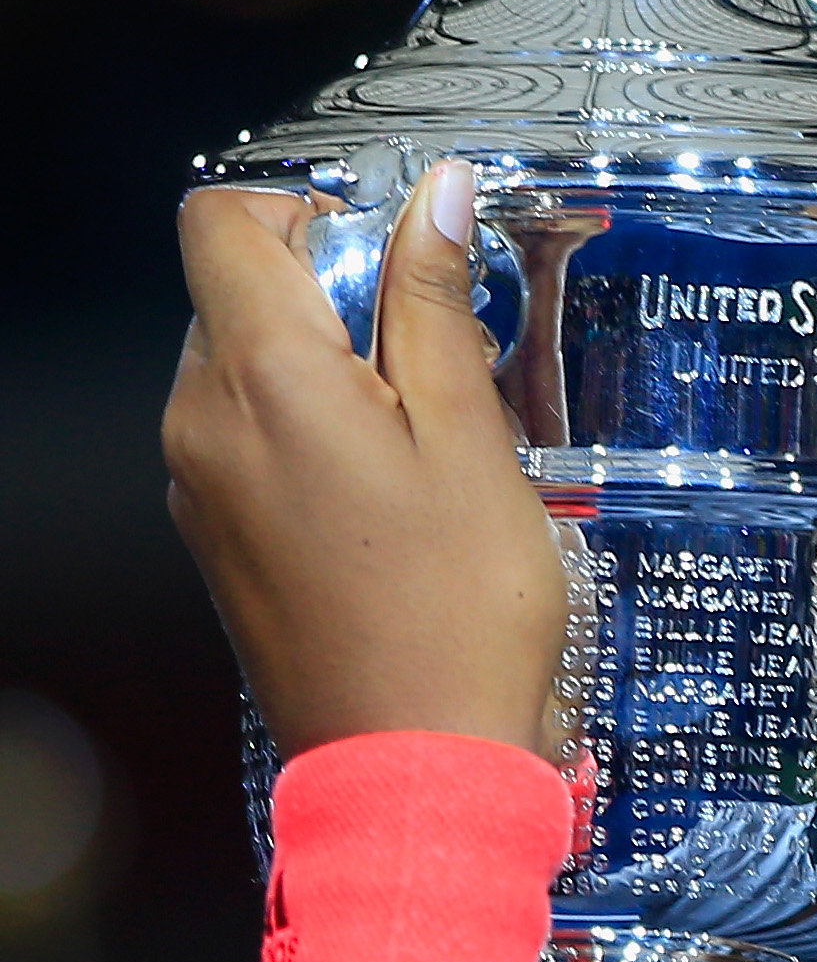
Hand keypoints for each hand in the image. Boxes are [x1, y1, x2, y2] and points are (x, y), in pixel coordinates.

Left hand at [165, 163, 565, 758]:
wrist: (415, 764)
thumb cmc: (457, 614)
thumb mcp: (471, 437)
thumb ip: (435, 303)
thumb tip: (436, 197)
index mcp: (261, 381)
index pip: (224, 220)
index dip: (309, 210)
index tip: (389, 257)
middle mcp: (201, 425)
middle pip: (237, 294)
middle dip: (334, 299)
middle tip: (437, 365)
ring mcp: (199, 488)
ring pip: (244, 370)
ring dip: (329, 372)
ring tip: (425, 443)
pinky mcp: (216, 540)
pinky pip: (247, 442)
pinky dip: (312, 436)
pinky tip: (393, 498)